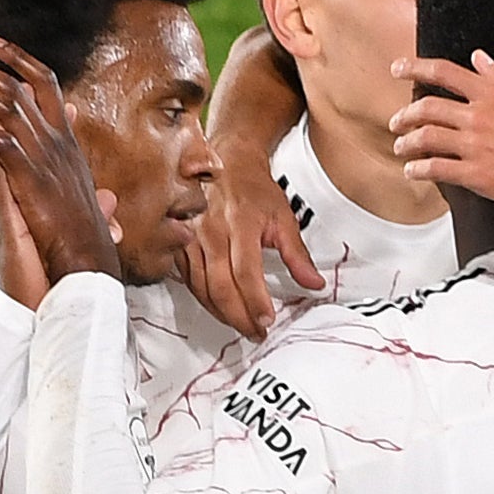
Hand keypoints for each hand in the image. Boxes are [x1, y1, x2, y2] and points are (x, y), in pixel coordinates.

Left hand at [0, 36, 120, 281]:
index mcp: (66, 140)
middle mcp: (57, 141)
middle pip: (18, 86)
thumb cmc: (81, 232)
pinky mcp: (31, 176)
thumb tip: (57, 140)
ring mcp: (45, 156)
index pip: (45, 83)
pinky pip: (0, 141)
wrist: (88, 258)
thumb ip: (60, 160)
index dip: (18, 59)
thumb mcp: (73, 187)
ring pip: (7, 106)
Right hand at [181, 139, 320, 337]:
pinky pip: (189, 280)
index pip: (245, 273)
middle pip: (221, 287)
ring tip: (242, 325)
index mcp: (240, 224)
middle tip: (257, 332)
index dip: (255, 302)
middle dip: (240, 317)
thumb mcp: (283, 218)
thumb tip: (314, 284)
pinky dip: (204, 300)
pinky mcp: (180, 243)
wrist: (226, 161)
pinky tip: (220, 309)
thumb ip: (297, 255)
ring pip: (202, 288)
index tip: (267, 321)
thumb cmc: (254, 188)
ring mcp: (191, 237)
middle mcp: (211, 231)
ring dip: (222, 313)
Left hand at [390, 51, 493, 224]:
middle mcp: (481, 115)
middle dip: (405, 113)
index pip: (445, 72)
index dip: (415, 67)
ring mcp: (477, 145)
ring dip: (407, 141)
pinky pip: (436, 169)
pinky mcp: (477, 175)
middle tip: (397, 120)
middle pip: (427, 106)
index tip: (398, 68)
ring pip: (425, 137)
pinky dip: (418, 169)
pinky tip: (412, 171)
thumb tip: (480, 59)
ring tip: (401, 146)